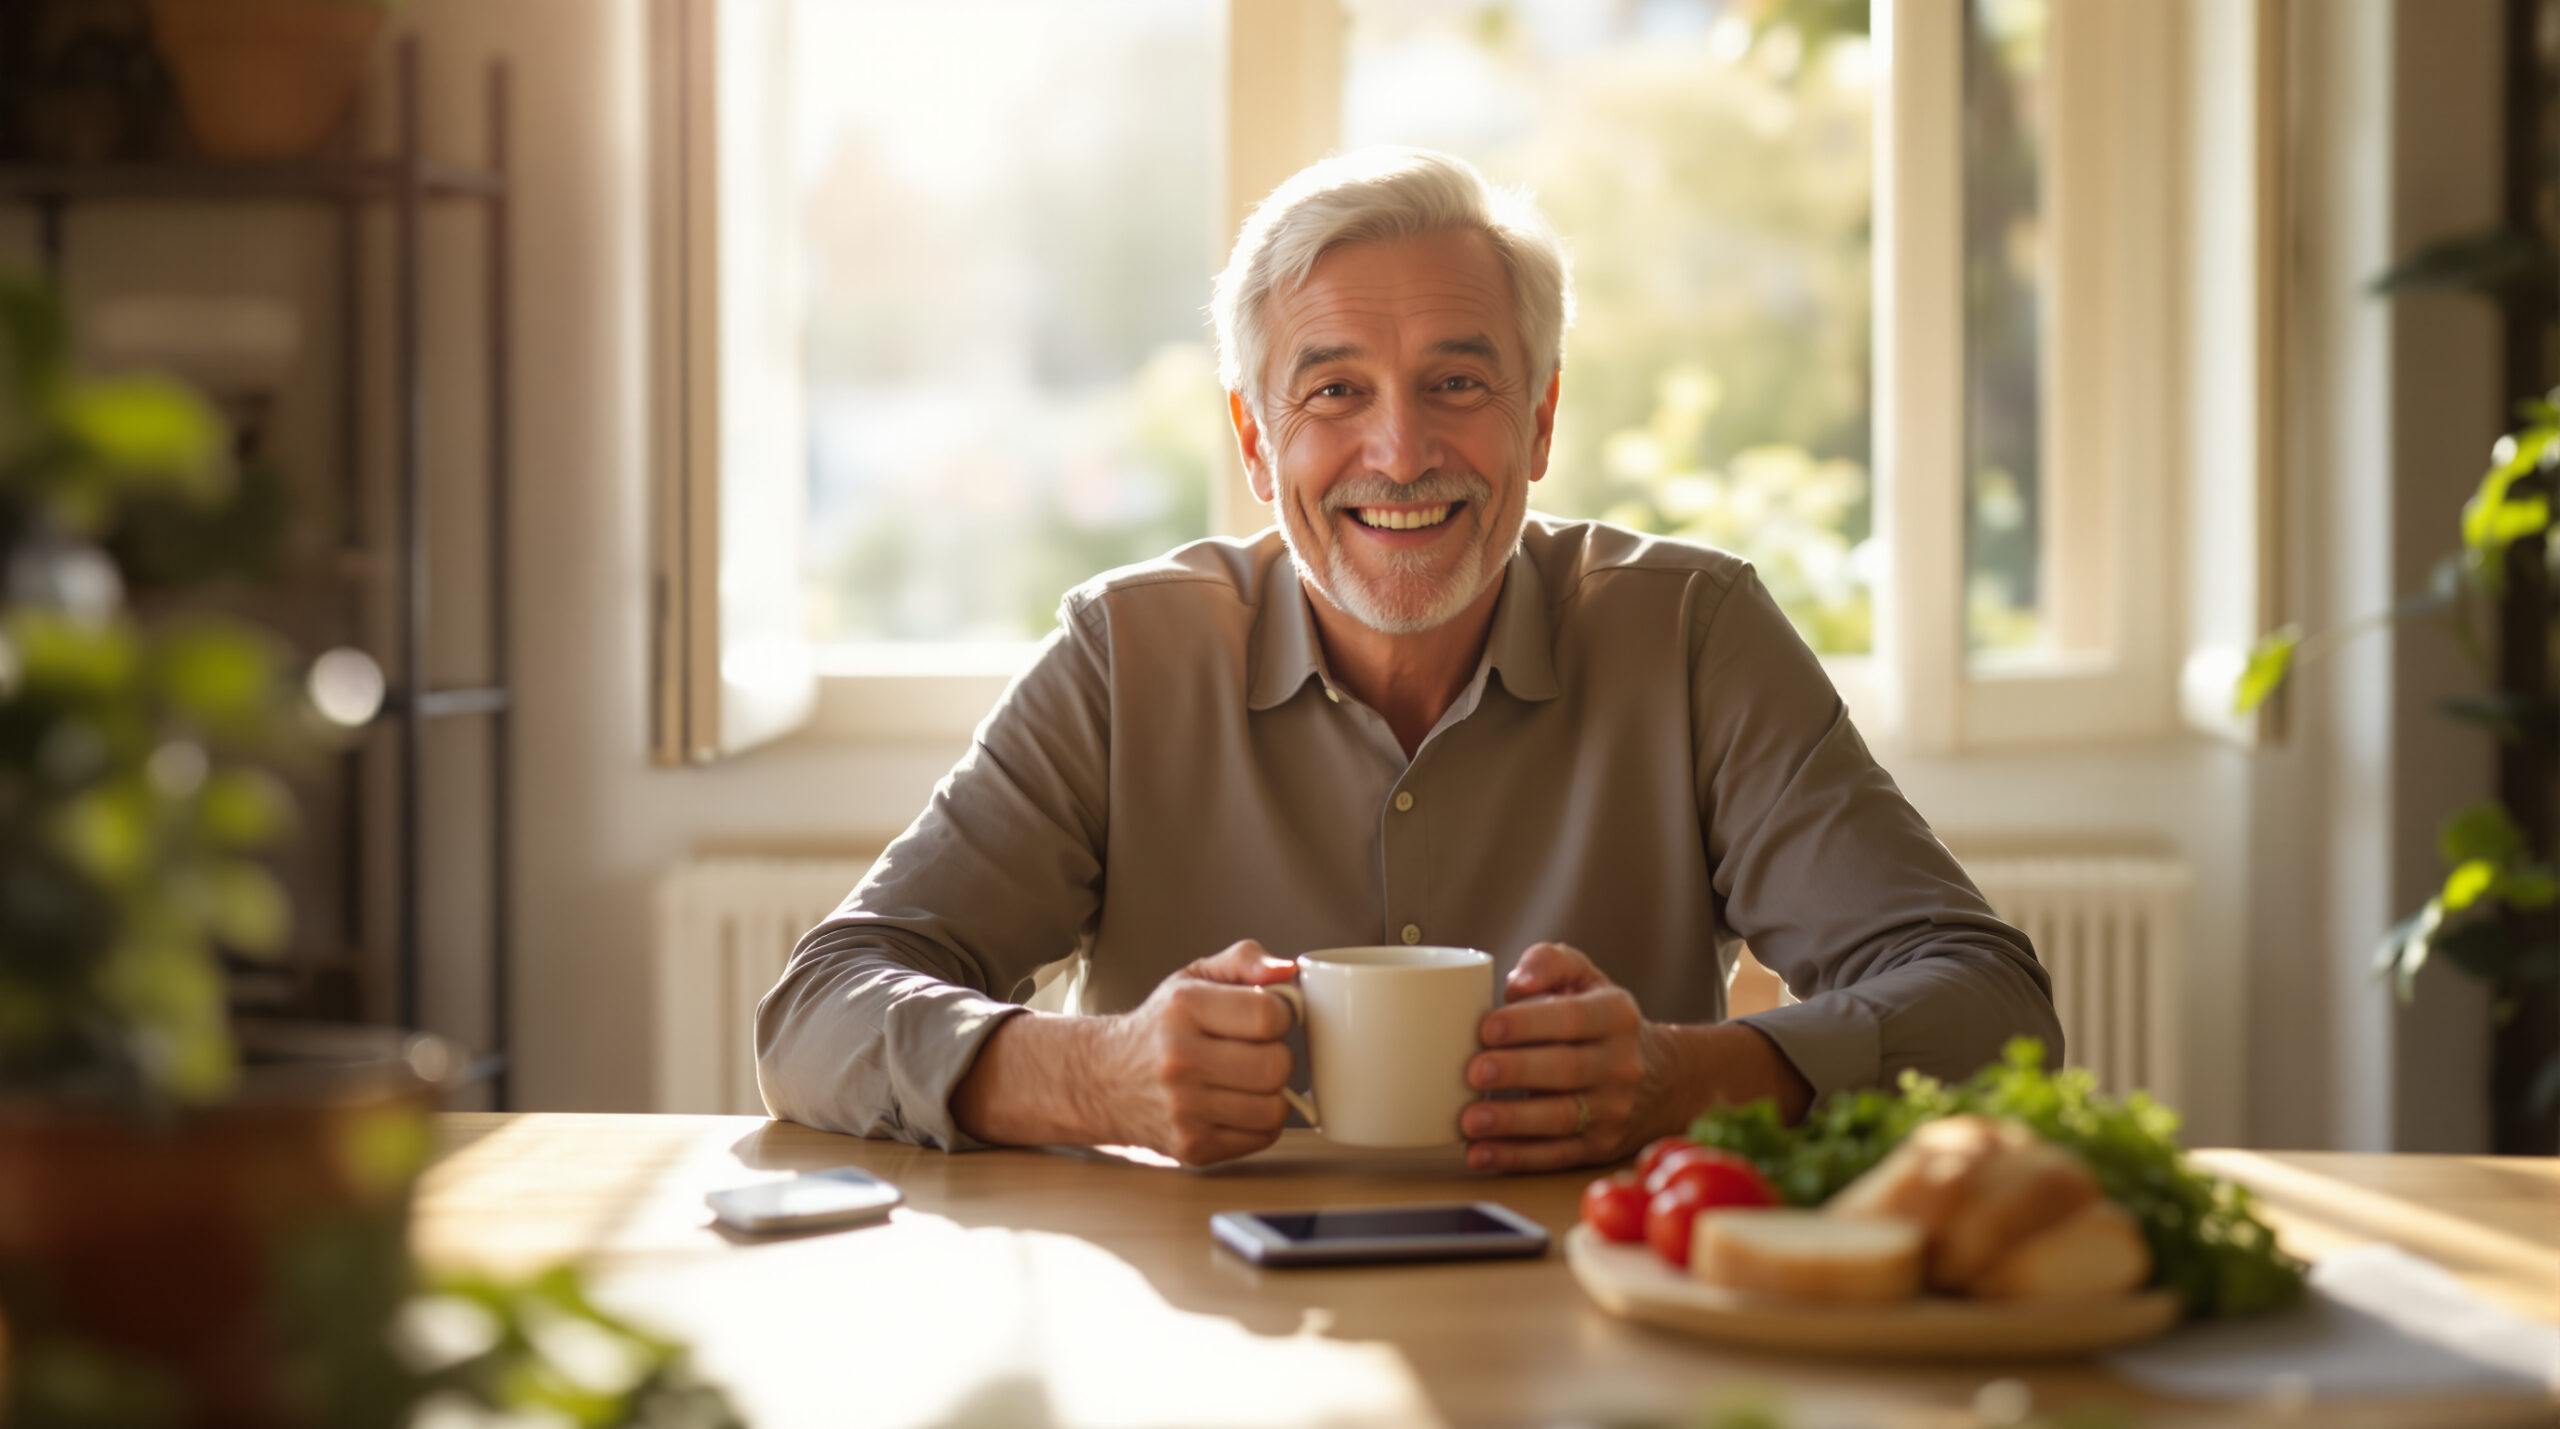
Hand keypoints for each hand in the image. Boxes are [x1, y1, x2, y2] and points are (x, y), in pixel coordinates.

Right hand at [1086, 940, 1299, 1165]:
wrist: (1103, 1080)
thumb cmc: (1159, 1027)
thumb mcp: (1193, 978)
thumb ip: (1243, 960)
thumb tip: (1286, 970)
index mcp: (1183, 1008)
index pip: (1269, 1015)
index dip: (1281, 1014)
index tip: (1266, 1017)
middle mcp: (1179, 1060)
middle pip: (1277, 1065)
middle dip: (1276, 1054)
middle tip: (1255, 1050)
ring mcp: (1184, 1109)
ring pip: (1275, 1106)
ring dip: (1271, 1091)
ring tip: (1245, 1078)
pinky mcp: (1193, 1146)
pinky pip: (1263, 1136)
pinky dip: (1260, 1121)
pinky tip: (1235, 1104)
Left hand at [1461, 942, 1648, 1171]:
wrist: (1662, 1077)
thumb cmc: (1600, 1019)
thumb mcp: (1585, 977)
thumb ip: (1548, 963)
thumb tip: (1518, 982)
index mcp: (1616, 1015)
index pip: (1574, 1018)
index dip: (1530, 1023)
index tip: (1487, 1027)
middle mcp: (1621, 1064)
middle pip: (1568, 1069)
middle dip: (1518, 1071)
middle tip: (1474, 1071)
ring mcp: (1613, 1110)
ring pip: (1562, 1118)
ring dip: (1512, 1122)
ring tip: (1470, 1120)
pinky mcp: (1599, 1147)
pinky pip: (1556, 1155)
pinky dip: (1515, 1157)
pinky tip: (1480, 1153)